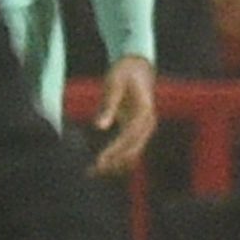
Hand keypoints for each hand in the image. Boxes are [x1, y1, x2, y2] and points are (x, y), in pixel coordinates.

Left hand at [90, 55, 159, 175]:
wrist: (138, 67)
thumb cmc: (123, 73)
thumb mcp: (113, 84)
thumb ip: (107, 105)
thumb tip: (98, 127)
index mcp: (144, 111)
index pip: (129, 136)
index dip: (114, 151)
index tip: (99, 161)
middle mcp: (148, 123)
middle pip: (132, 150)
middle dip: (113, 162)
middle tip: (91, 171)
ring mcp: (145, 129)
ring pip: (132, 154)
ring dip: (114, 165)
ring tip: (91, 172)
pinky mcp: (138, 132)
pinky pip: (129, 150)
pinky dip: (116, 159)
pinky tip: (99, 165)